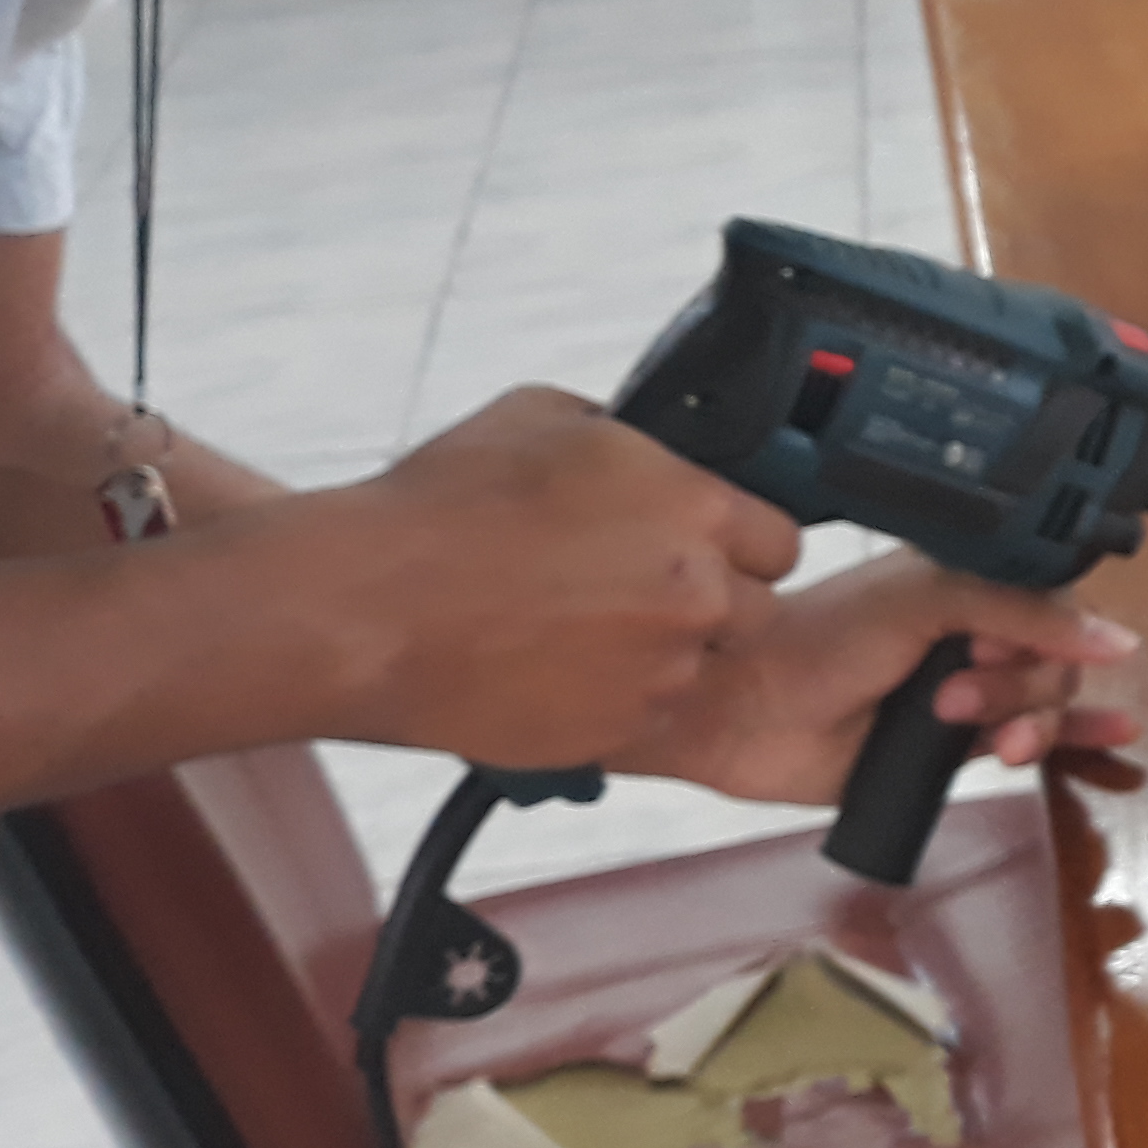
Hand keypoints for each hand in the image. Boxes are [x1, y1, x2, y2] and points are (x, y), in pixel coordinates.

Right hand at [289, 390, 800, 768]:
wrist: (364, 607)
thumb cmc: (440, 508)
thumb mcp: (546, 417)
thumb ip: (627, 438)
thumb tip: (650, 448)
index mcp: (697, 510)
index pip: (783, 539)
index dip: (741, 542)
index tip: (709, 544)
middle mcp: (698, 594)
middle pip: (754, 610)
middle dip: (709, 600)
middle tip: (636, 588)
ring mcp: (662, 671)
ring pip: (698, 666)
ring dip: (659, 652)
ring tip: (575, 625)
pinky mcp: (619, 731)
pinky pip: (645, 714)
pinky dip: (613, 696)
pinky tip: (550, 664)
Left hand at [613, 550, 1144, 803]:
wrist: (746, 712)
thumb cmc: (820, 640)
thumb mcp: (925, 601)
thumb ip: (1022, 610)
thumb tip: (1117, 641)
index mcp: (965, 579)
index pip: (1052, 593)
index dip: (1049, 623)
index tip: (1002, 641)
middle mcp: (972, 632)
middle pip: (1056, 656)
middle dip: (1018, 680)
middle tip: (954, 693)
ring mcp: (967, 692)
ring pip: (1046, 701)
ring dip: (1029, 717)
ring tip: (977, 731)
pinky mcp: (955, 750)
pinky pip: (1032, 742)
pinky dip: (1075, 738)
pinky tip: (1113, 734)